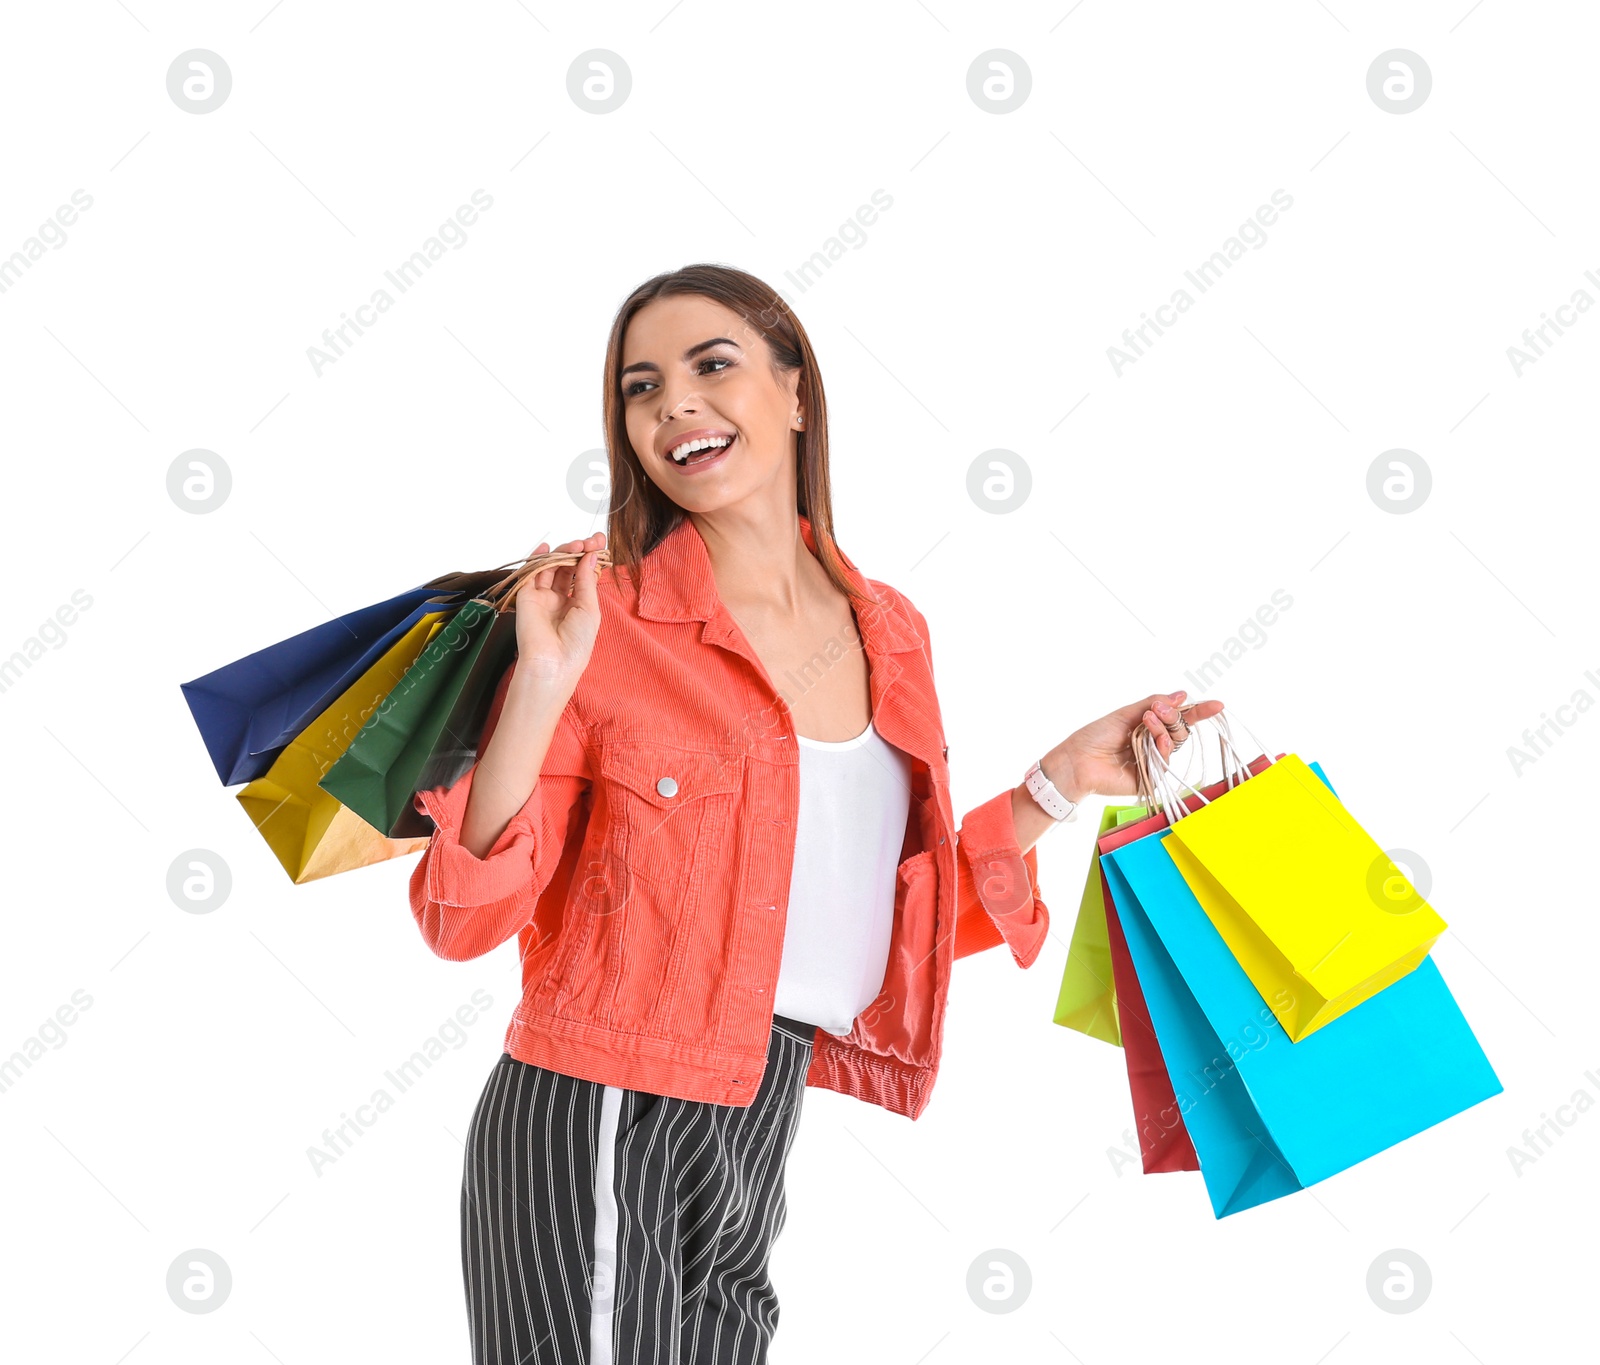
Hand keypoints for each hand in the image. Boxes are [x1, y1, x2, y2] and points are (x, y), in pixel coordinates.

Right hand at [510, 531, 606, 692]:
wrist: (551, 663)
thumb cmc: (576, 644)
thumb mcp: (590, 609)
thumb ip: (586, 580)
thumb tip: (589, 556)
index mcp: (577, 605)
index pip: (583, 574)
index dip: (590, 557)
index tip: (599, 542)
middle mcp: (559, 600)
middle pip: (567, 567)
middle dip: (579, 551)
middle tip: (589, 541)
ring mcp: (542, 597)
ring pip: (551, 567)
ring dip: (563, 552)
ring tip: (576, 545)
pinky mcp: (526, 597)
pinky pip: (530, 573)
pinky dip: (538, 558)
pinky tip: (548, 548)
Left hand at [1042, 691, 1225, 802]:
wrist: (1078, 760)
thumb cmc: (1095, 736)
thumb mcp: (1126, 714)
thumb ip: (1153, 704)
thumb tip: (1182, 694)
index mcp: (1148, 728)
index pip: (1178, 719)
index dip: (1197, 712)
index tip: (1217, 705)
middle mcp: (1153, 744)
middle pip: (1180, 730)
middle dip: (1174, 716)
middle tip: (1157, 710)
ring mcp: (1153, 761)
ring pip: (1175, 742)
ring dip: (1164, 728)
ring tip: (1147, 719)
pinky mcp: (1151, 778)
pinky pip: (1166, 760)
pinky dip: (1161, 745)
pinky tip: (1150, 738)